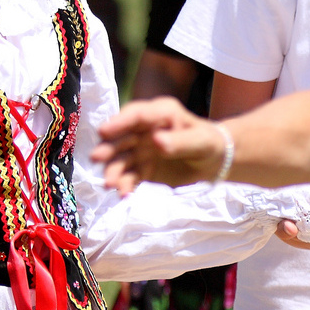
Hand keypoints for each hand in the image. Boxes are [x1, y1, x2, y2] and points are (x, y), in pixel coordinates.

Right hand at [92, 97, 226, 194]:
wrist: (213, 162)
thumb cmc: (209, 143)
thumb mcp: (201, 141)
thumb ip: (180, 141)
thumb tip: (157, 141)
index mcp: (160, 114)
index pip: (136, 115)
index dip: (119, 122)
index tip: (103, 131)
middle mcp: (144, 130)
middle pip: (121, 137)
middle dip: (108, 148)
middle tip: (96, 159)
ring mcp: (140, 150)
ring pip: (121, 159)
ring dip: (113, 170)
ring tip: (110, 184)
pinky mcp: (142, 169)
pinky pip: (130, 177)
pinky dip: (125, 185)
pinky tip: (124, 195)